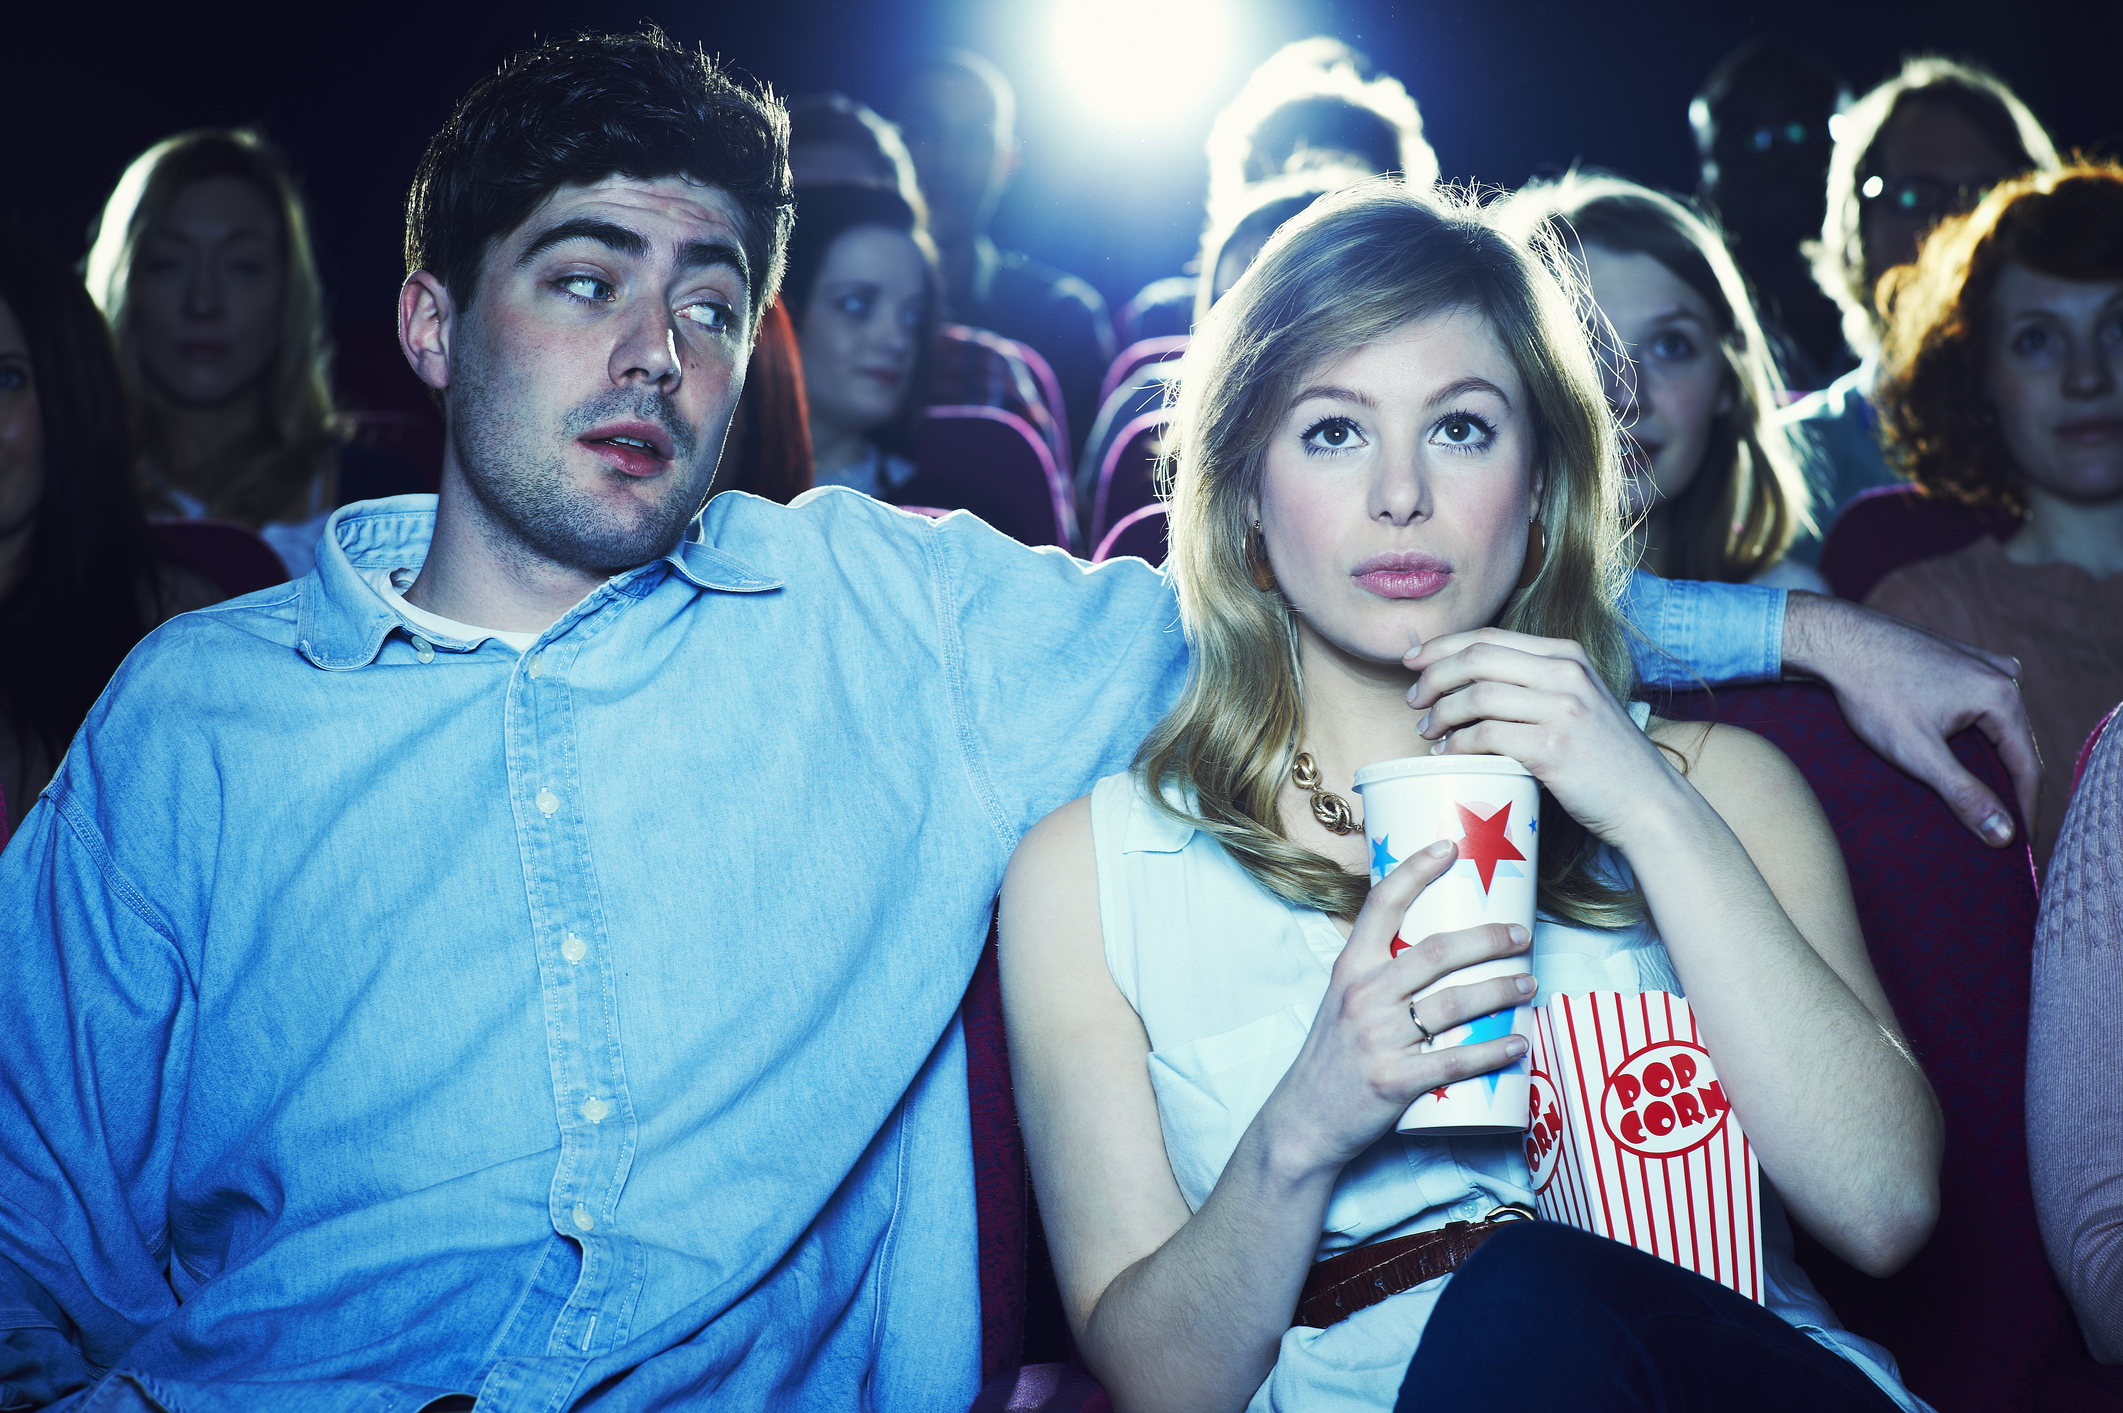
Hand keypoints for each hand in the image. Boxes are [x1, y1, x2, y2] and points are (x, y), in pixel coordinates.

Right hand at [1262, 840, 1532, 1174]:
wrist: (1303, 1120)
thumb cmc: (1332, 1058)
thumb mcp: (1343, 1002)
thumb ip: (1381, 975)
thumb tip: (1440, 950)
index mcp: (1349, 969)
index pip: (1382, 906)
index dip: (1415, 871)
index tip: (1449, 847)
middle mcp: (1362, 997)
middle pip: (1435, 953)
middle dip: (1487, 938)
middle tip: (1521, 934)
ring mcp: (1378, 1039)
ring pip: (1453, 1004)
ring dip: (1501, 990)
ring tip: (1529, 984)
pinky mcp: (1394, 1082)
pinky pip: (1455, 1061)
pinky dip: (1493, 1050)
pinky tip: (1519, 1043)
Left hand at [1403, 627, 1686, 845]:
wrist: (1647, 801)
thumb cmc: (1602, 758)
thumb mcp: (1575, 702)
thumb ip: (1532, 685)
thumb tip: (1466, 683)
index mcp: (1567, 655)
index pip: (1489, 637)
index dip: (1442, 646)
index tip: (1413, 662)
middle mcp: (1566, 673)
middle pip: (1477, 658)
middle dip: (1433, 677)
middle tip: (1413, 700)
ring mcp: (1562, 709)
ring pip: (1477, 695)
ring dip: (1441, 713)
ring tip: (1427, 731)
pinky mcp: (1554, 748)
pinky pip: (1487, 736)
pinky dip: (1458, 744)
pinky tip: (1447, 755)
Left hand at [1782, 593, 2039, 846]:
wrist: (1837, 641)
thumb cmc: (1872, 694)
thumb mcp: (1918, 753)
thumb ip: (1964, 794)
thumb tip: (2005, 834)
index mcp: (2003, 696)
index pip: (2028, 767)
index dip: (2024, 811)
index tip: (2019, 847)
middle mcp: (2003, 675)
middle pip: (2015, 746)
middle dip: (2008, 788)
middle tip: (1999, 831)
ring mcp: (1983, 664)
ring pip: (1997, 728)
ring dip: (1990, 762)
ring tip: (1981, 802)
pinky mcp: (1961, 661)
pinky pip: (1981, 709)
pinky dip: (1974, 736)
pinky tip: (1959, 760)